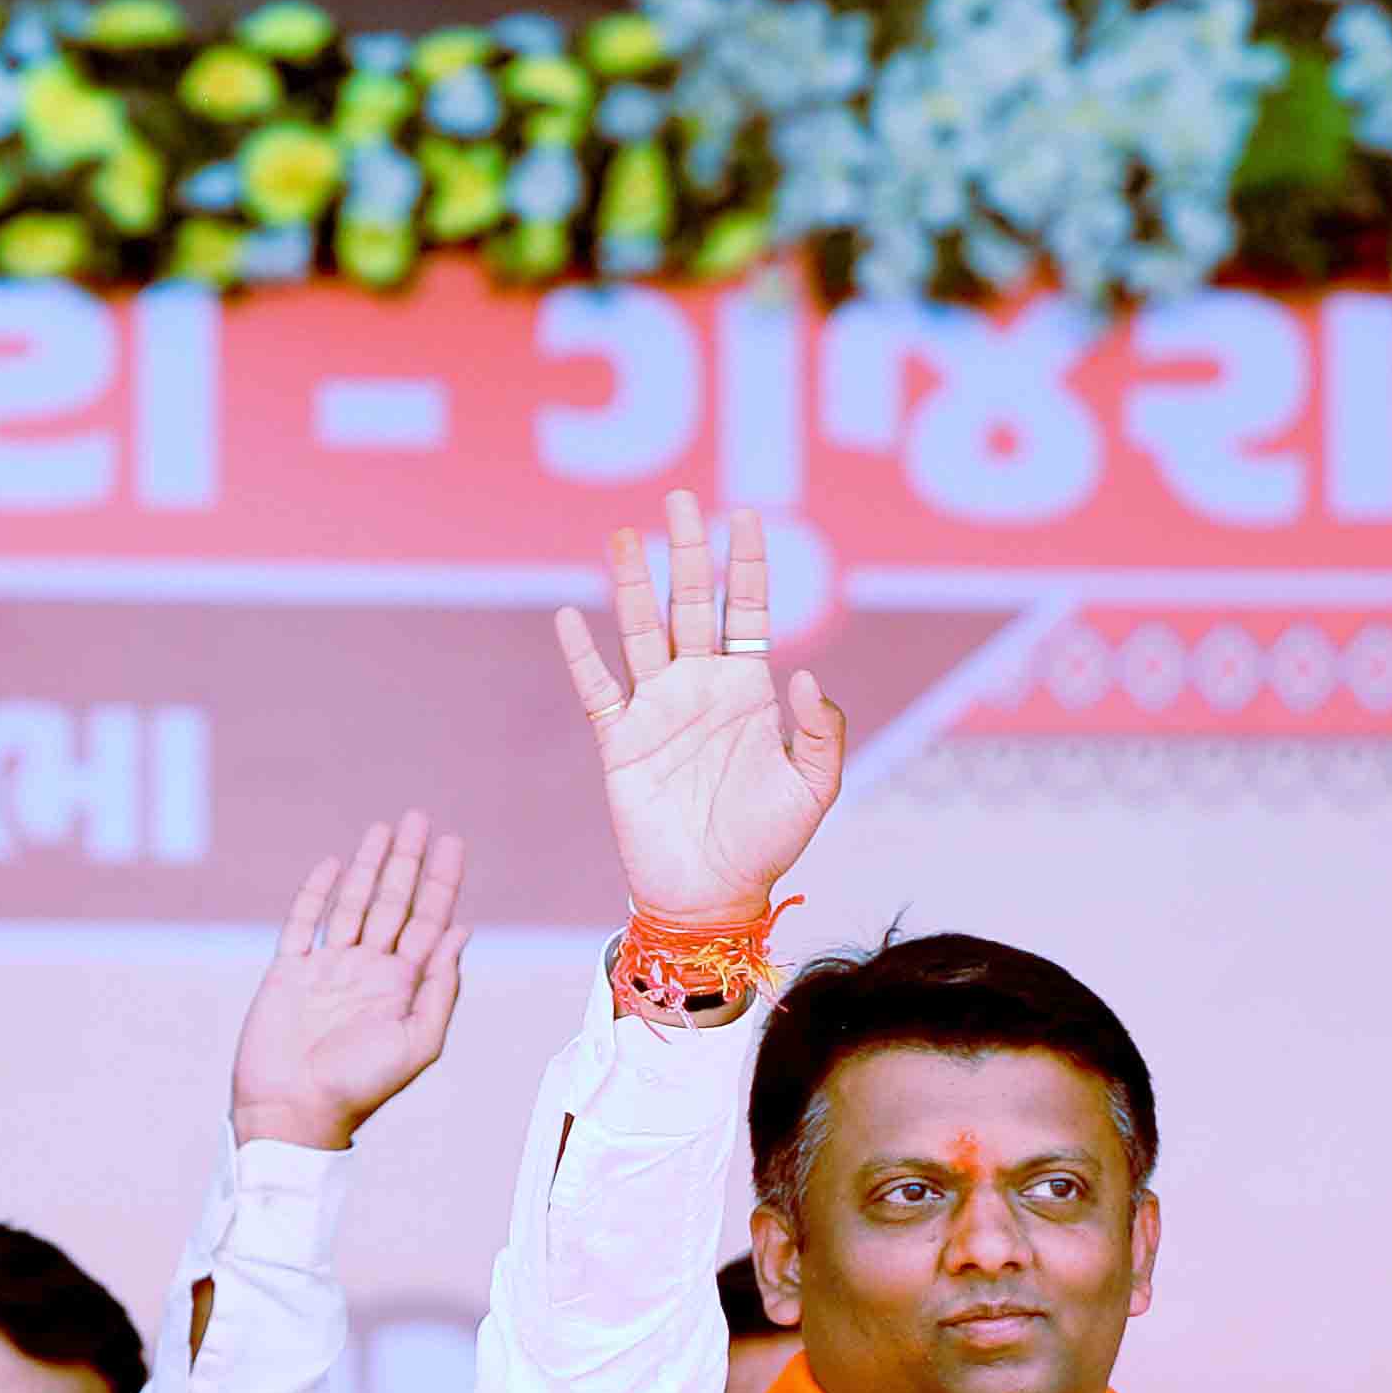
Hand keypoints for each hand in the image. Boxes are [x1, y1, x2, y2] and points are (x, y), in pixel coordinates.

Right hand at [229, 814, 471, 1151]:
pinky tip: (333, 867)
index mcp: (402, 986)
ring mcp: (327, 969)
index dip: (441, 881)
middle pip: (393, 903)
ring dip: (369, 867)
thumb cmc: (359, 1086)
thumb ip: (441, 986)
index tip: (451, 843)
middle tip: (419, 820)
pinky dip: (317, 893)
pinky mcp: (289, 973)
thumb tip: (461, 931)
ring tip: (383, 829)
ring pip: (353, 904)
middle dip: (407, 861)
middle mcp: (367, 971)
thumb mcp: (418, 1041)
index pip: (428, 921)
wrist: (293, 1110)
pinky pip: (304, 923)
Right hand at [549, 489, 845, 928]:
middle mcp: (699, 688)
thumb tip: (800, 670)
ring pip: (641, 632)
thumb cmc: (766, 843)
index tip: (746, 514)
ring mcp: (656, 711)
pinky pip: (597, 690)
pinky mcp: (620, 743)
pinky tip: (572, 616)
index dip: (747, 563)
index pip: (747, 609)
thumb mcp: (814, 787)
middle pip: (689, 604)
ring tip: (624, 535)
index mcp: (747, 690)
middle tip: (681, 499)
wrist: (712, 893)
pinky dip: (582, 655)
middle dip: (687, 551)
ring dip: (633, 584)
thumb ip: (819, 730)